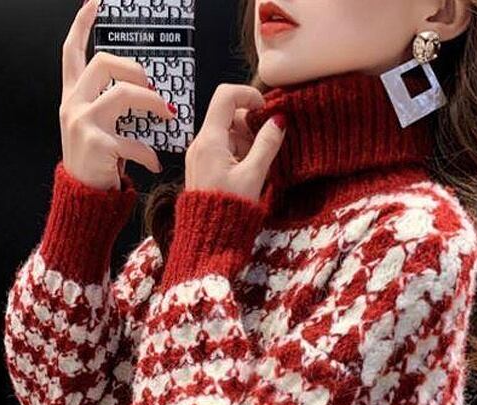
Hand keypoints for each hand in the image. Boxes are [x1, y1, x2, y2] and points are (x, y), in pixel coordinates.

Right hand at [59, 0, 174, 190]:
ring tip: (168, 115)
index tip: (94, 3)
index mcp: (72, 99)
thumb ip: (112, 110)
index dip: (81, 26)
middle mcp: (72, 106)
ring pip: (123, 94)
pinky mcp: (97, 144)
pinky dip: (148, 154)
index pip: (71, 53)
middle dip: (134, 68)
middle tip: (153, 84)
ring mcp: (82, 123)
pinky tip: (154, 164)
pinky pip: (133, 141)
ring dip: (152, 102)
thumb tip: (148, 94)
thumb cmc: (97, 165)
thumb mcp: (98, 131)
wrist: (84, 200)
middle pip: (103, 63)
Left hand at [184, 83, 285, 202]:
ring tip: (255, 167)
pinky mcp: (202, 167)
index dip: (248, 95)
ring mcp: (199, 155)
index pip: (225, 95)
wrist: (208, 238)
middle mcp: (200, 143)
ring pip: (226, 133)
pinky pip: (221, 149)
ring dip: (245, 142)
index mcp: (210, 140)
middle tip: (264, 147)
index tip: (264, 109)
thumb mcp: (254, 175)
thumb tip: (278, 121)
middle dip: (249, 125)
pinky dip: (237, 154)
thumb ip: (267, 144)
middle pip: (227, 115)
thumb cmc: (229, 210)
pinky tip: (246, 174)